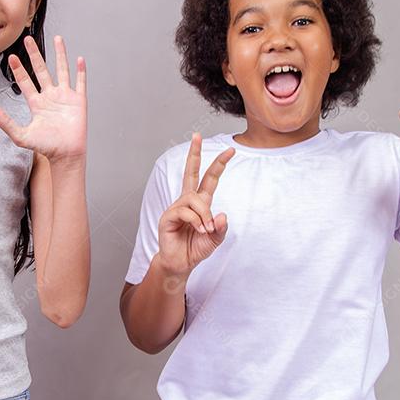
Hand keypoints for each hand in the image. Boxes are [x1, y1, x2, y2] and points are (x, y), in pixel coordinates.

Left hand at [0, 35, 86, 163]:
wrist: (66, 154)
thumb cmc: (46, 147)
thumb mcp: (22, 136)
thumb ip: (7, 124)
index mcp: (37, 103)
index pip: (25, 82)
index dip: (18, 69)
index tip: (11, 56)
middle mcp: (50, 96)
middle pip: (41, 70)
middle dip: (35, 54)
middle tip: (27, 39)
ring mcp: (65, 97)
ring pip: (62, 70)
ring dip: (60, 54)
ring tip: (57, 39)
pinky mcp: (79, 100)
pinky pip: (80, 82)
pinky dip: (81, 71)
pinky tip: (79, 59)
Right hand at [155, 133, 234, 277]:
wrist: (180, 264)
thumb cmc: (196, 249)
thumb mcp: (215, 239)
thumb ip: (220, 228)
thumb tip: (221, 215)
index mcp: (200, 203)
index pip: (210, 179)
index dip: (219, 164)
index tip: (231, 149)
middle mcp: (187, 201)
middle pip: (190, 172)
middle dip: (194, 153)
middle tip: (197, 135)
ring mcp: (176, 207)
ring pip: (194, 199)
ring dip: (204, 214)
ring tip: (205, 229)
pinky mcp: (167, 217)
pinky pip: (184, 211)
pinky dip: (196, 221)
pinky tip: (198, 230)